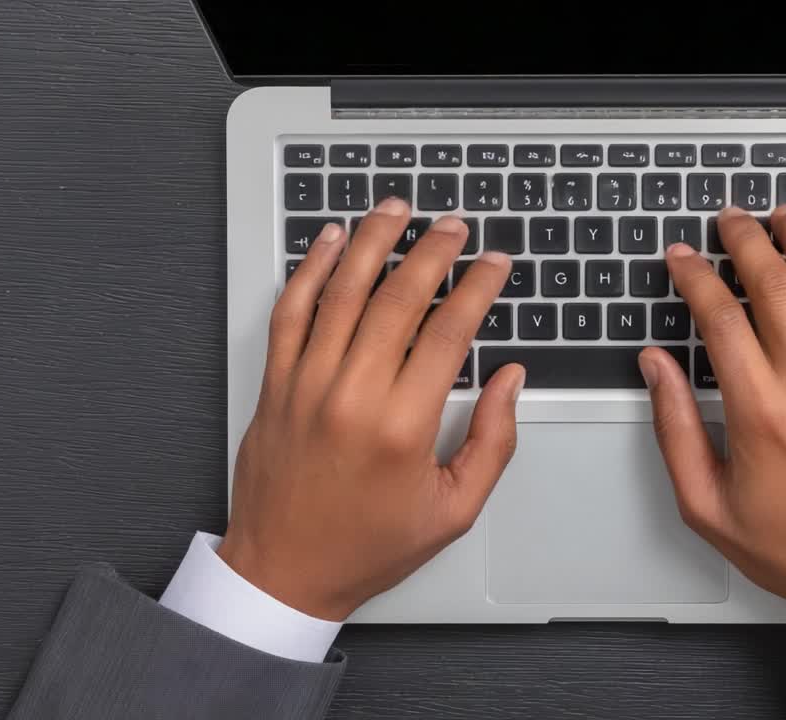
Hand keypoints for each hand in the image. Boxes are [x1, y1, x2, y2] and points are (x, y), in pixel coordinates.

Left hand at [220, 198, 524, 620]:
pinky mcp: (275, 385)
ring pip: (341, 291)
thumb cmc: (367, 546)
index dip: (478, 287)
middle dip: (433, 251)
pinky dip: (309, 269)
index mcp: (403, 428)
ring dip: (372, 242)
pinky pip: (291, 312)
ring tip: (396, 210)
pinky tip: (328, 241)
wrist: (283, 572)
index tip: (494, 263)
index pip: (449, 331)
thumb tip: (511, 380)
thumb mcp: (453, 510)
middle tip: (454, 225)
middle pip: (398, 298)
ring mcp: (306, 385)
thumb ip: (493, 441)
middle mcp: (352, 396)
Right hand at [638, 205, 785, 642]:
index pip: (719, 315)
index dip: (693, 275)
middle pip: (774, 283)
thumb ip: (675, 427)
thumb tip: (656, 366)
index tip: (680, 259)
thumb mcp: (704, 503)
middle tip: (727, 222)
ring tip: (782, 216)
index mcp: (759, 411)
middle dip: (743, 240)